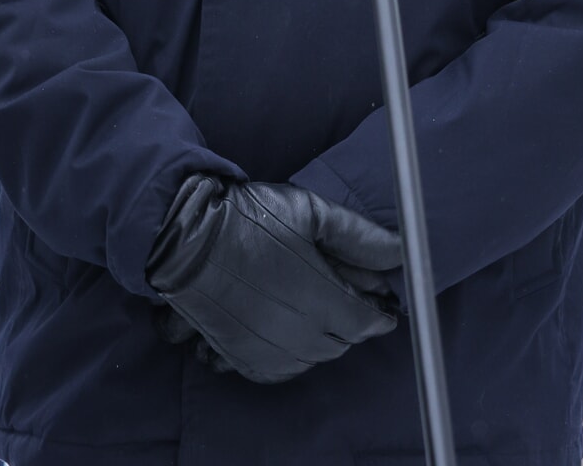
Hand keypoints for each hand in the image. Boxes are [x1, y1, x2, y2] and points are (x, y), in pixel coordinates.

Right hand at [147, 175, 402, 383]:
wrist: (180, 237)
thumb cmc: (243, 218)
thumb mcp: (306, 212)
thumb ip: (357, 235)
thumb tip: (401, 250)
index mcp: (319, 298)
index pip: (367, 321)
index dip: (379, 312)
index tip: (383, 303)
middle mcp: (297, 333)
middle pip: (341, 342)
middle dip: (350, 322)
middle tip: (345, 297)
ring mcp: (267, 350)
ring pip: (311, 358)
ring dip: (320, 339)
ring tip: (313, 311)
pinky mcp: (240, 357)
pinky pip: (279, 370)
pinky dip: (290, 356)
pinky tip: (285, 332)